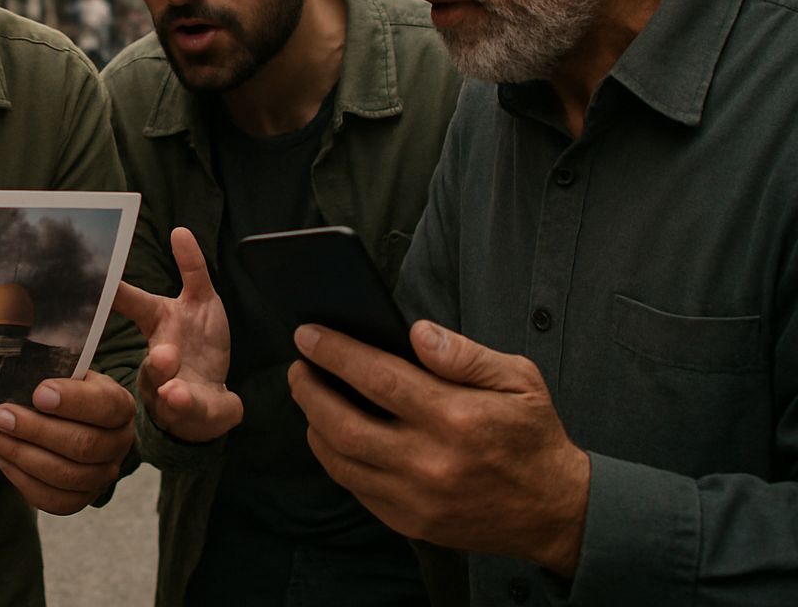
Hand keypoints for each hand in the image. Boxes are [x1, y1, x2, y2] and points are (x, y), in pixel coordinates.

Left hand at [0, 370, 134, 514]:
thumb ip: (53, 374)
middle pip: (82, 445)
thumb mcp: (70, 374)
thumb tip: (18, 379)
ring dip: (21, 455)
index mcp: (121, 407)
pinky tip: (0, 455)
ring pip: (65, 475)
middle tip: (0, 415)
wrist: (80, 422)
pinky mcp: (82, 499)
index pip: (104, 406)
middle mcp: (119, 444)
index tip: (38, 393)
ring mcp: (103, 476)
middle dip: (36, 431)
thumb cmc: (70, 393)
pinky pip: (52, 499)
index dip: (72, 401)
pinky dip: (21, 478)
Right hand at [112, 227, 242, 442]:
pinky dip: (182, 402)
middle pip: (142, 346)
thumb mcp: (202, 300)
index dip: (109, 290)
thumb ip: (192, 268)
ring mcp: (168, 386)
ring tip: (171, 379)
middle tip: (160, 350)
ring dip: (164, 377)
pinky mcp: (189, 410)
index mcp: (156, 323)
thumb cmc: (198, 344)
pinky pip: (185, 407)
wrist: (210, 399)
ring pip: (161, 383)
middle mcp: (155, 356)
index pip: (129, 302)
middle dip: (146, 344)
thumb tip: (179, 230)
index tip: (86, 277)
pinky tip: (179, 396)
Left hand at [288, 320, 589, 575]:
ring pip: (339, 460)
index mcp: (456, 419)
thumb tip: (416, 332)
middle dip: (309, 389)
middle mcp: (430, 462)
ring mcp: (416, 499)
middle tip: (298, 366)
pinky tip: (333, 434)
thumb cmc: (532, 437)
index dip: (335, 352)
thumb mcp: (518, 380)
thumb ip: (464, 353)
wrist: (556, 511)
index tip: (308, 335)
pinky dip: (334, 458)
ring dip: (313, 424)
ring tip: (310, 396)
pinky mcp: (410, 522)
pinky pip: (354, 487)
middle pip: (342, 423)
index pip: (378, 378)